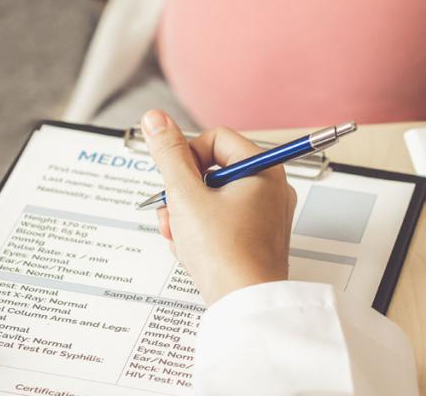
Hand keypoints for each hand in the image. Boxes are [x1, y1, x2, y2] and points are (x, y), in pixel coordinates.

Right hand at [141, 109, 296, 304]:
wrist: (244, 306)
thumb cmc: (225, 254)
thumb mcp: (186, 196)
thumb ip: (168, 155)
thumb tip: (156, 119)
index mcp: (263, 169)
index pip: (215, 139)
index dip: (187, 157)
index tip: (176, 182)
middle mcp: (269, 188)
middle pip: (210, 170)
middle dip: (181, 194)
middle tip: (172, 214)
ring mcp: (263, 216)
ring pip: (210, 199)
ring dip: (185, 216)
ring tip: (180, 237)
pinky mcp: (255, 239)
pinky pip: (220, 223)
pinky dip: (200, 234)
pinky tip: (190, 252)